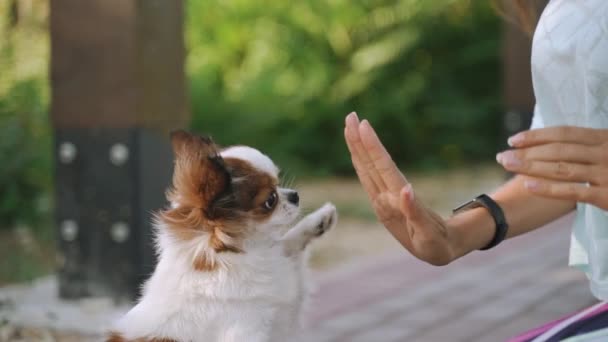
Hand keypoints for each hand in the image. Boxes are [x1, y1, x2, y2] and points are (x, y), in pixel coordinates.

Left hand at [344, 112, 456, 264]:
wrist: (436, 254)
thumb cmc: (435, 245)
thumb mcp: (428, 234)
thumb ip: (415, 212)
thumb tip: (406, 188)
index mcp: (394, 204)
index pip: (380, 168)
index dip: (371, 146)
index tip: (363, 125)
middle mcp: (384, 199)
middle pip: (368, 165)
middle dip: (358, 141)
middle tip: (350, 116)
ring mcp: (382, 200)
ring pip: (366, 168)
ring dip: (357, 147)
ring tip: (349, 126)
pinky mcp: (385, 201)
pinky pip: (370, 175)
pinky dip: (363, 159)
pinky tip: (358, 151)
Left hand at [497, 126, 607, 210]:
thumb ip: (589, 146)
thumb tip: (557, 144)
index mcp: (604, 138)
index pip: (564, 134)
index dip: (536, 136)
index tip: (513, 141)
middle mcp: (605, 153)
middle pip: (558, 150)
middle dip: (527, 152)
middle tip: (502, 156)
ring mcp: (606, 174)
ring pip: (562, 169)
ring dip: (531, 166)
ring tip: (507, 166)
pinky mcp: (607, 196)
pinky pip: (573, 191)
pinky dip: (549, 188)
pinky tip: (528, 185)